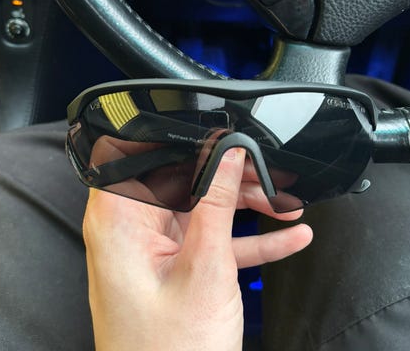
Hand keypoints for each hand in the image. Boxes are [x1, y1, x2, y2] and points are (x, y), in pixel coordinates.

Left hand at [83, 147, 312, 350]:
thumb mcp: (204, 267)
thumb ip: (215, 204)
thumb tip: (226, 157)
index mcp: (120, 219)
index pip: (148, 157)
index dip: (187, 144)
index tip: (226, 141)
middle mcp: (131, 228)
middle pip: (182, 181)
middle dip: (230, 178)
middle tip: (268, 176)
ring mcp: (154, 249)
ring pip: (201, 209)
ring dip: (247, 208)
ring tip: (288, 204)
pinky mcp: (174, 267)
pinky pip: (212, 241)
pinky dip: (247, 240)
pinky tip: (287, 237)